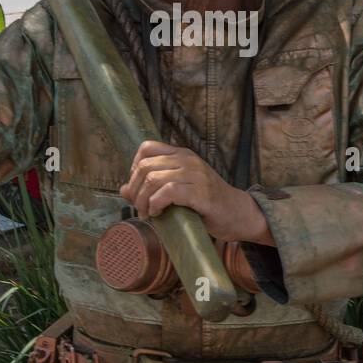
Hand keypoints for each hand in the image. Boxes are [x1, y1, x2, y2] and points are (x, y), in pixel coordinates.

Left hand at [120, 140, 268, 242]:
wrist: (239, 214)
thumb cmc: (207, 204)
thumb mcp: (178, 191)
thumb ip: (152, 187)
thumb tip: (123, 190)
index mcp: (182, 154)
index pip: (146, 148)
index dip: (134, 168)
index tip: (137, 188)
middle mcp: (188, 159)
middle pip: (145, 166)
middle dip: (135, 190)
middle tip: (140, 208)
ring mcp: (195, 174)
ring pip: (153, 179)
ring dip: (143, 200)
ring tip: (148, 213)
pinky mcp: (201, 192)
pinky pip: (168, 192)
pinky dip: (156, 204)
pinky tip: (158, 213)